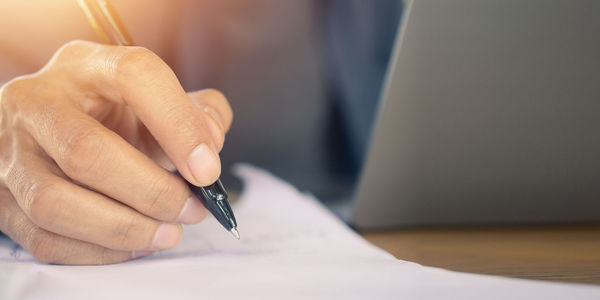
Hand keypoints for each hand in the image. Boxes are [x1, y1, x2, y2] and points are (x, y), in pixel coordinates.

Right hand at [0, 41, 232, 264]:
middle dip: (150, 191)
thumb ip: (198, 113)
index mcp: (87, 66)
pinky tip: (134, 244)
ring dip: (122, 228)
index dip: (178, 124)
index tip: (207, 169)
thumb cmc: (115, 114)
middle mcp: (38, 101)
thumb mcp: (159, 100)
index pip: (135, 76)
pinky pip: (43, 237)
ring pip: (54, 201)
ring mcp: (11, 151)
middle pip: (86, 151)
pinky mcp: (0, 198)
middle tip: (191, 209)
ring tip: (167, 233)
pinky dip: (97, 251)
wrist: (55, 127)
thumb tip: (209, 145)